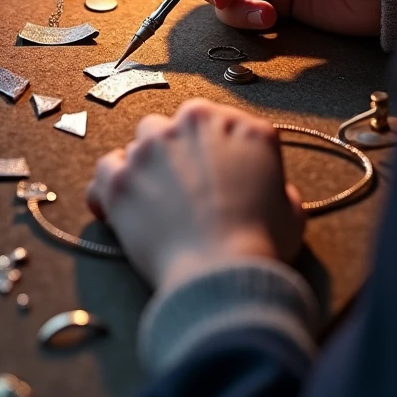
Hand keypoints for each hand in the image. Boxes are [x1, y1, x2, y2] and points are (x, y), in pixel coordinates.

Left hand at [86, 100, 304, 291]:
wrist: (219, 275)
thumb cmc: (259, 246)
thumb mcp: (291, 212)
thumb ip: (280, 189)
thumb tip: (277, 193)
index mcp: (242, 127)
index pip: (220, 122)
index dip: (213, 149)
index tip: (211, 171)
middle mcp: (194, 125)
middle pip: (176, 126)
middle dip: (177, 150)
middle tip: (183, 187)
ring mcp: (152, 148)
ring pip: (140, 141)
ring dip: (145, 164)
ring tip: (152, 198)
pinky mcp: (121, 177)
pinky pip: (105, 169)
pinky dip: (108, 187)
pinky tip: (115, 206)